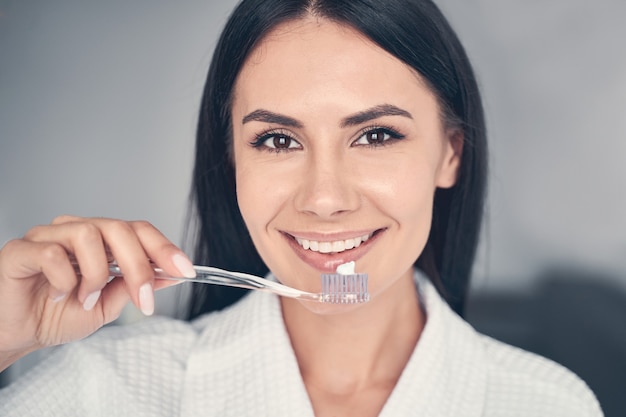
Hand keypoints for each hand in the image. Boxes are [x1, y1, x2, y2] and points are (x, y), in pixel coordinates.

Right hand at [0, 215, 194, 368]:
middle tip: (144, 300)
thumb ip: (134, 287)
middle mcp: (76, 231)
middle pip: (119, 228)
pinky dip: (64, 280)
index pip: (138, 230)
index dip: (165, 248)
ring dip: (97, 274)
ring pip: (89, 234)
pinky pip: (52, 253)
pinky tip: (59, 295)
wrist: (16, 335)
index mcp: (100, 241)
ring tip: (86, 298)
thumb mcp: (106, 307)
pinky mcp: (21, 249)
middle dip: (139, 266)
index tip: (186, 271)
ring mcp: (48, 236)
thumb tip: (171, 275)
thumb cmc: (55, 316)